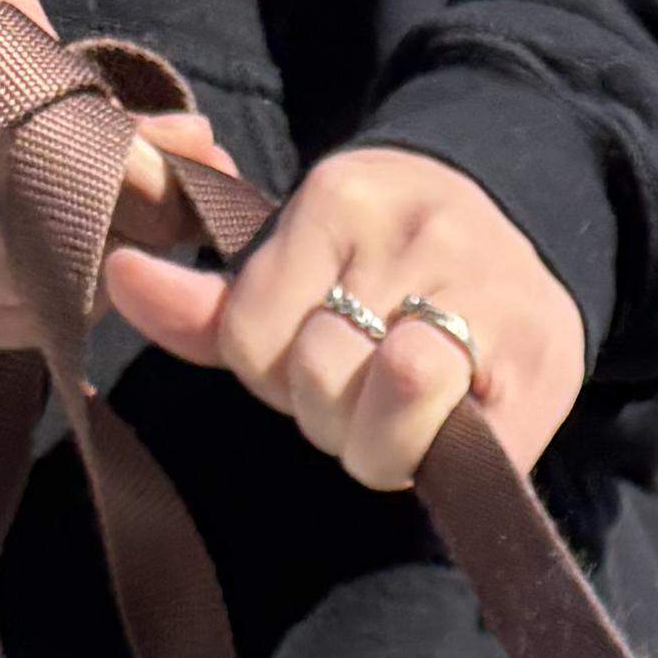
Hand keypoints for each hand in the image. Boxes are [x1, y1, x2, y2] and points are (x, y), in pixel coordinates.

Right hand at [0, 0, 208, 353]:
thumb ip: (87, 86)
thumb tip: (184, 143)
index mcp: (5, 132)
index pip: (138, 192)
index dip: (184, 191)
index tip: (202, 176)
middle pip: (111, 259)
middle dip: (144, 230)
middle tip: (151, 197)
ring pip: (70, 304)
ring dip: (93, 266)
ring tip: (82, 209)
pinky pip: (16, 327)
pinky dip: (43, 295)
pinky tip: (34, 245)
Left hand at [108, 148, 584, 487]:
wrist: (530, 229)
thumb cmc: (391, 262)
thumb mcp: (300, 261)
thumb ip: (211, 300)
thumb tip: (118, 278)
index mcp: (341, 198)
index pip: (253, 336)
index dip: (273, 374)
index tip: (314, 358)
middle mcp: (415, 234)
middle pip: (318, 380)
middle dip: (328, 412)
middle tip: (361, 394)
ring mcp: (486, 297)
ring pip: (385, 414)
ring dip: (379, 444)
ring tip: (399, 416)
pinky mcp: (539, 368)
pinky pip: (455, 453)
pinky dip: (435, 459)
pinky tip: (448, 433)